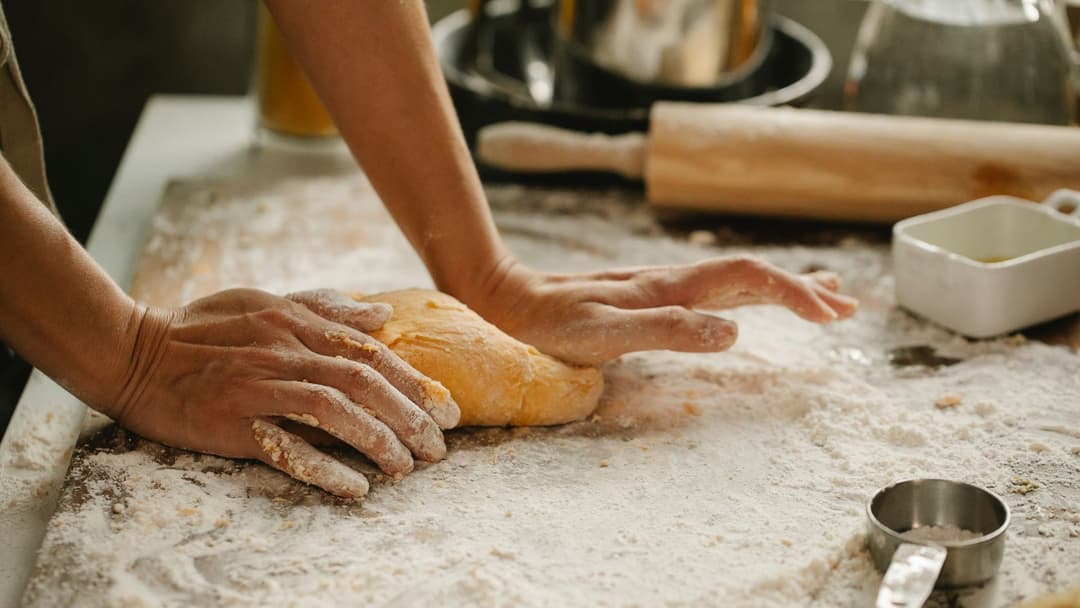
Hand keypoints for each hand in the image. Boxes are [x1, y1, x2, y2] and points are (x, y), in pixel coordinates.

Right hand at [105, 288, 459, 498]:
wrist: (131, 352)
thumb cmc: (200, 328)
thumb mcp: (263, 301)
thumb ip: (323, 308)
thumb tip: (379, 315)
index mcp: (296, 324)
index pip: (371, 353)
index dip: (415, 383)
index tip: (446, 409)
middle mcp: (284, 352)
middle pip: (364, 383)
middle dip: (410, 417)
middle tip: (439, 448)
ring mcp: (259, 388)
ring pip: (335, 412)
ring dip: (379, 441)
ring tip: (407, 468)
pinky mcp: (233, 423)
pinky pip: (287, 447)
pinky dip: (326, 467)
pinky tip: (356, 486)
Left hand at [467, 256, 858, 365]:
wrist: (511, 298)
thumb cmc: (551, 325)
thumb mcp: (605, 335)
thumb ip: (667, 331)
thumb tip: (735, 331)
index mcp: (671, 287)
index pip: (749, 278)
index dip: (795, 293)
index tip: (832, 317)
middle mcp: (674, 280)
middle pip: (753, 274)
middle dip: (803, 290)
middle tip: (848, 307)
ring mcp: (663, 286)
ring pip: (736, 279)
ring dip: (783, 288)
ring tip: (824, 298)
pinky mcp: (650, 296)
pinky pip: (713, 290)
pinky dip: (748, 293)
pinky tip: (749, 302)